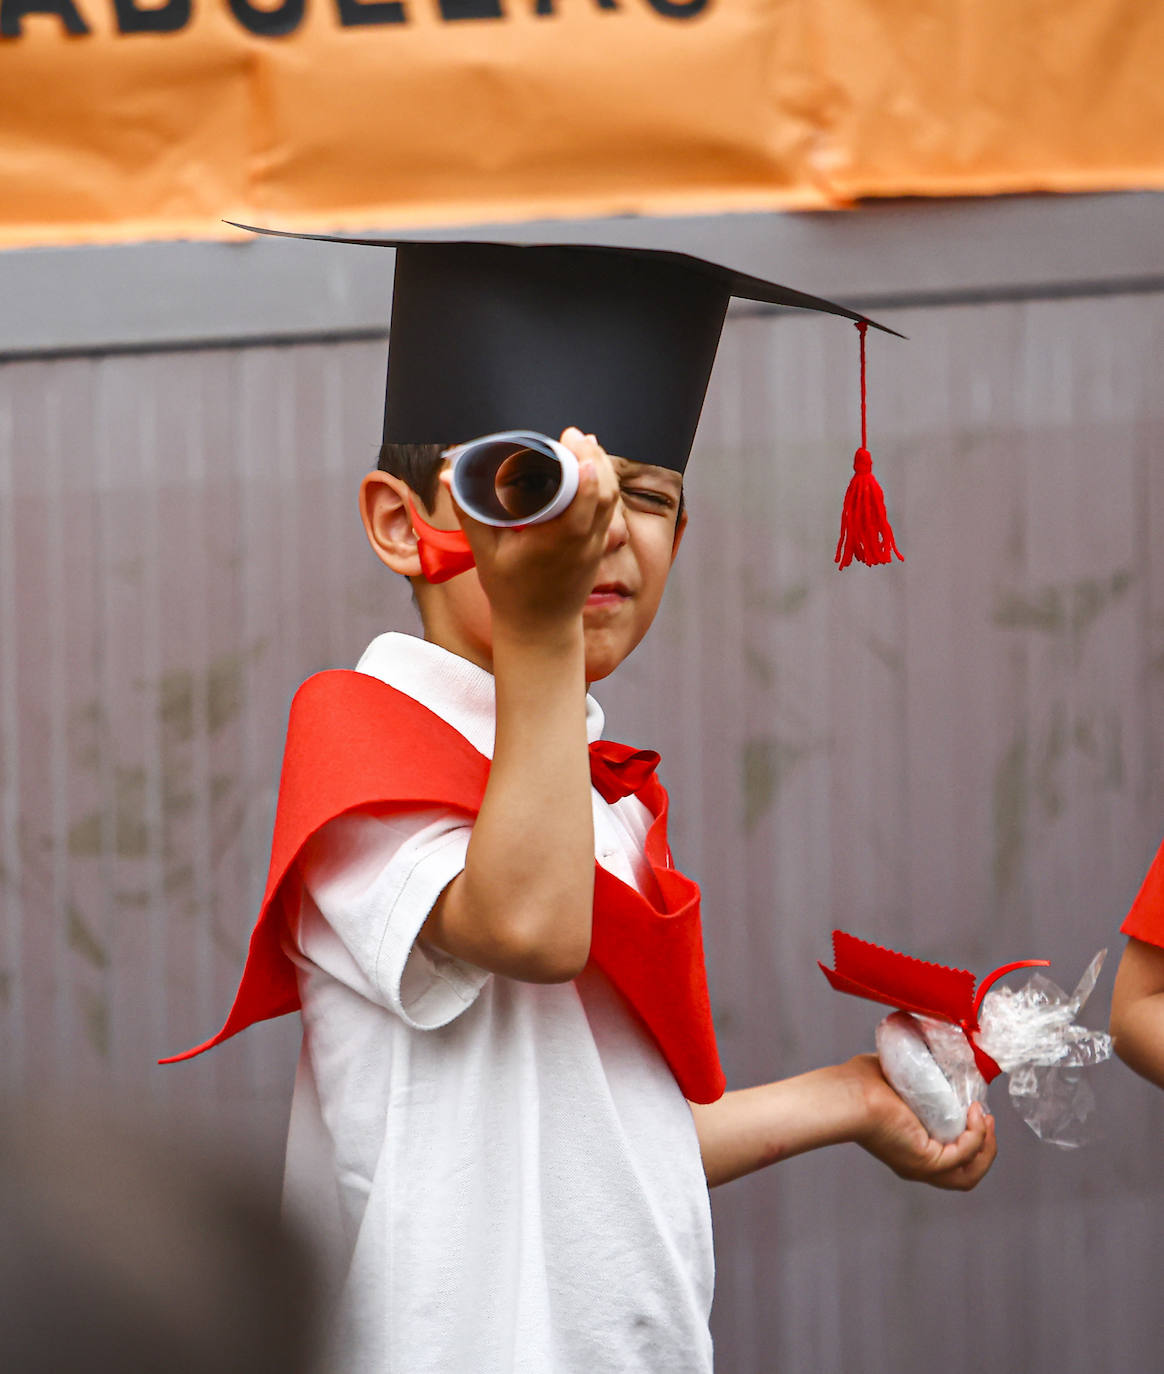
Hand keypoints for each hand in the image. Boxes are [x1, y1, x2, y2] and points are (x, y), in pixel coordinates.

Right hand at [444, 427, 618, 636]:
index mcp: (557, 542)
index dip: (584, 467)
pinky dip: (603, 485)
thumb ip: (470, 512)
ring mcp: (594, 546)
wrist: (540, 631)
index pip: (582, 500)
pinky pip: (608, 510)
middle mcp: (583, 543)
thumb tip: (449, 475)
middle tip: (575, 434)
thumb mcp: (486, 554)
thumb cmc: (512, 594)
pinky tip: (593, 466)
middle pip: (603, 492)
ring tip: (585, 442)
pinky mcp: (598, 547)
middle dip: (593, 458)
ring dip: (602, 468)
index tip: (574, 439)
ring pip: (611, 499)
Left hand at [848, 1054, 996, 1190]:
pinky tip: (976, 1112)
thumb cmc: (858, 1083)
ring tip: (985, 1117)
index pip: (952, 1157)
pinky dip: (977, 1136)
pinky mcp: (925, 1161)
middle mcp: (916, 1163)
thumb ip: (914, 1074)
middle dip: (985, 1147)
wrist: (846, 1094)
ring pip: (968, 1175)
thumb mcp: (897, 1078)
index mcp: (910, 1148)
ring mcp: (921, 1166)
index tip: (976, 1109)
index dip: (972, 1138)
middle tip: (986, 1116)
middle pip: (966, 1174)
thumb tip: (928, 1051)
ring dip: (986, 1147)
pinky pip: (964, 1156)